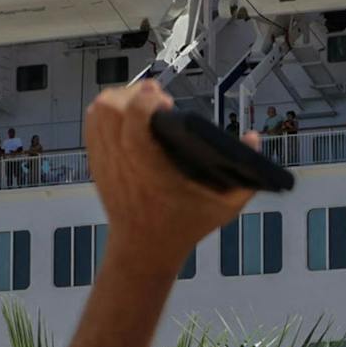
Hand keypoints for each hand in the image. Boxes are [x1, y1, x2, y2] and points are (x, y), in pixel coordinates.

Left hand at [85, 82, 254, 260]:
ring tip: (143, 105)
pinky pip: (92, 123)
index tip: (166, 102)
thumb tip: (254, 137)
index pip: (134, 122)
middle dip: (134, 95)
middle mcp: (123, 163)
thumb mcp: (224, 207)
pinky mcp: (97, 162)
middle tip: (158, 102)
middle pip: (110, 109)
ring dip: (120, 99)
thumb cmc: (184, 227)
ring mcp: (106, 162)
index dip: (146, 101)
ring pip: (98, 111)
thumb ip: (247, 178)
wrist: (143, 251)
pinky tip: (126, 115)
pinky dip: (107, 111)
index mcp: (151, 170)